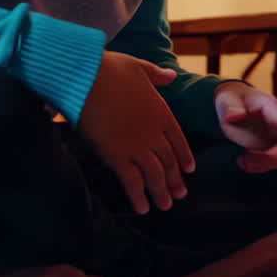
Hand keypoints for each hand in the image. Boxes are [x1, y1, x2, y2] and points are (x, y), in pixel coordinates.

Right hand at [78, 52, 191, 214]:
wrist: (87, 77)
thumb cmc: (109, 69)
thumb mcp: (139, 67)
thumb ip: (157, 75)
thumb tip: (171, 76)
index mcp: (161, 112)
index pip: (178, 139)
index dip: (184, 156)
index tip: (189, 170)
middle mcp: (153, 132)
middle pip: (169, 161)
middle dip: (175, 179)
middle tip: (180, 195)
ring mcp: (137, 146)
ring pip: (155, 175)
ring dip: (161, 192)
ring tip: (166, 206)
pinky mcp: (116, 156)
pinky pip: (131, 181)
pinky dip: (138, 196)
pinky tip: (143, 209)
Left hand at [215, 82, 276, 172]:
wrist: (233, 101)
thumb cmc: (232, 99)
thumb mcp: (227, 99)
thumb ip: (230, 107)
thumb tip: (234, 117)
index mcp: (275, 111)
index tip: (252, 155)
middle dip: (267, 161)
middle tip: (242, 160)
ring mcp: (276, 137)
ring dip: (261, 166)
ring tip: (240, 161)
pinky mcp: (269, 146)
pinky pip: (270, 161)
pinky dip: (257, 166)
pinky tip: (241, 162)